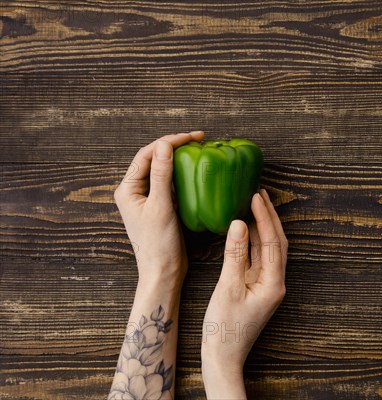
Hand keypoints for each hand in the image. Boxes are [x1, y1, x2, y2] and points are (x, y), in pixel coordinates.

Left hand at [113, 131, 204, 287]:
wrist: (163, 273)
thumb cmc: (158, 245)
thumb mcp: (161, 207)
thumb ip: (161, 176)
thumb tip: (164, 146)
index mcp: (128, 189)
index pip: (147, 155)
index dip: (169, 141)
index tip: (192, 137)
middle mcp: (135, 191)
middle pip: (154, 158)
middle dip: (175, 146)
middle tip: (199, 139)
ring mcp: (148, 198)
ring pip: (163, 169)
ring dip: (180, 158)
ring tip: (199, 150)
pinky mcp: (161, 206)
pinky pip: (171, 183)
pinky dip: (183, 174)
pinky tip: (196, 171)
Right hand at [201, 189, 287, 398]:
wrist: (222, 355)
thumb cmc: (224, 327)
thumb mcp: (227, 287)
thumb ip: (235, 254)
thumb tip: (238, 224)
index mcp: (274, 283)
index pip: (274, 242)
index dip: (265, 217)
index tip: (256, 197)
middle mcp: (275, 282)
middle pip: (278, 242)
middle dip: (270, 217)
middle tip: (260, 194)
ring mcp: (266, 284)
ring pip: (269, 249)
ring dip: (263, 227)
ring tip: (254, 204)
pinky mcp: (256, 286)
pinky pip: (258, 257)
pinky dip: (253, 241)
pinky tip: (245, 228)